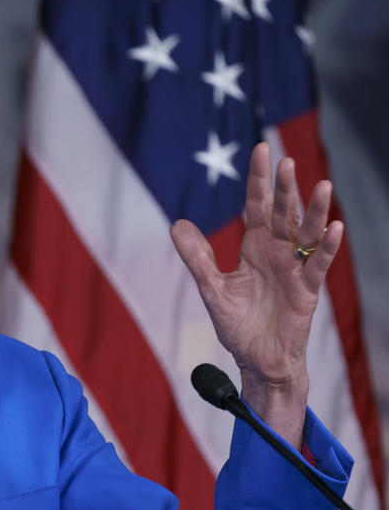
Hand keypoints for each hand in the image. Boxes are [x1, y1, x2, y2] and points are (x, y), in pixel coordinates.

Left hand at [170, 142, 342, 445]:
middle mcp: (277, 252)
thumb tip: (176, 224)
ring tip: (322, 186)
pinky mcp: (308, 290)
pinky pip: (318, 264)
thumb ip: (197, 257)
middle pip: (283, 213)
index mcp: (254, 248)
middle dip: (285, 189)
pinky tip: (333, 228)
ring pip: (307, 233)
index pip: (257, 206)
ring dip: (315, 210)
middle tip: (286, 161)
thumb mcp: (212, 288)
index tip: (261, 149)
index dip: (259, 181)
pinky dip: (326, 247)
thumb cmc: (238, 325)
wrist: (257, 360)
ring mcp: (295, 269)